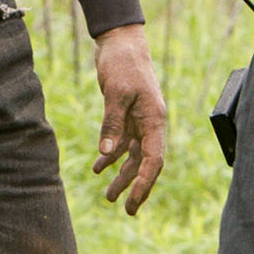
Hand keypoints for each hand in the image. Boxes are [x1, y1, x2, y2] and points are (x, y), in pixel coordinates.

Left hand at [90, 23, 168, 214]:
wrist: (120, 43)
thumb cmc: (123, 64)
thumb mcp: (116, 93)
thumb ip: (112, 123)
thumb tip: (106, 154)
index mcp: (154, 121)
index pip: (154, 159)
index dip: (145, 182)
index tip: (134, 200)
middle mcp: (149, 125)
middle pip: (145, 163)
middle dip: (136, 187)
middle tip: (127, 210)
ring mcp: (138, 121)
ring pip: (132, 157)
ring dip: (121, 176)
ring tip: (108, 197)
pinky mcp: (125, 116)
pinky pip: (120, 143)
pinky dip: (110, 156)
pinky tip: (98, 168)